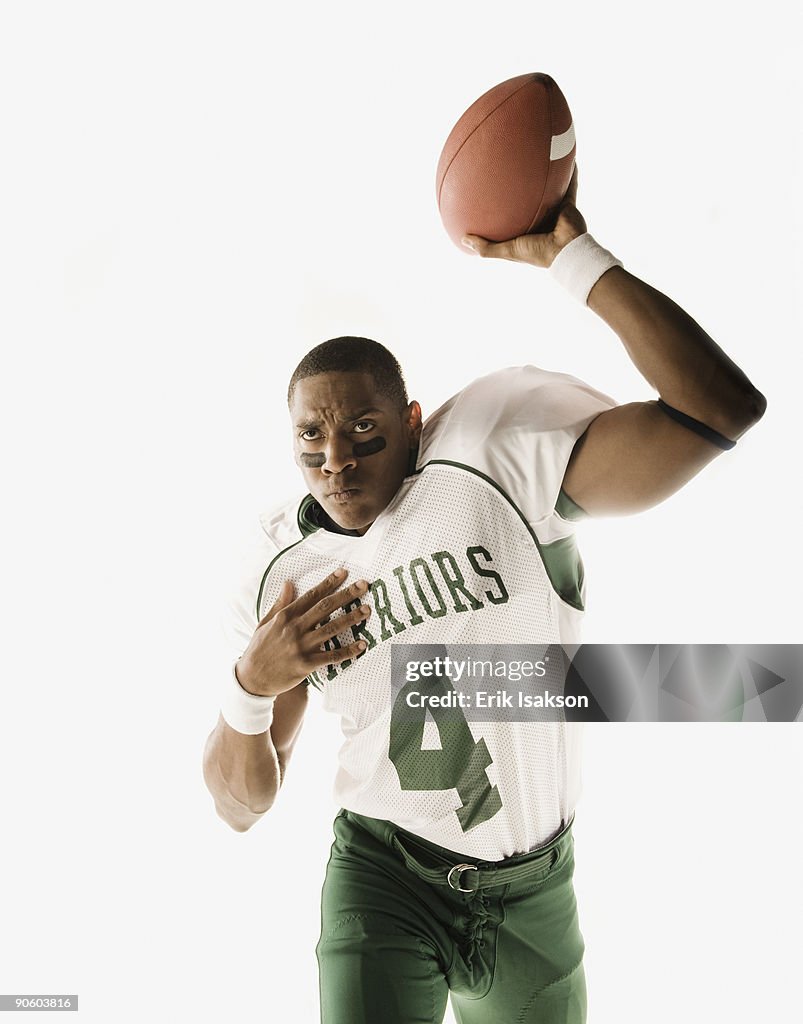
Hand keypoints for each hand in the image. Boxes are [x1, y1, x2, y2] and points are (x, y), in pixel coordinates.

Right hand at [236, 570, 371, 697]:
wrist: (252, 679)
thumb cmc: (259, 648)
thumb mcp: (265, 622)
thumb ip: (280, 603)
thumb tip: (288, 582)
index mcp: (285, 616)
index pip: (311, 595)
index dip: (329, 583)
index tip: (343, 573)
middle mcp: (295, 629)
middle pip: (326, 607)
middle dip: (346, 595)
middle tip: (363, 586)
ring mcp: (301, 647)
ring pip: (332, 629)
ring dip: (351, 618)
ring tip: (366, 610)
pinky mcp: (306, 664)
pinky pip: (331, 656)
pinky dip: (348, 651)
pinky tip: (361, 645)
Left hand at [462, 163, 585, 267]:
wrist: (565, 252)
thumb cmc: (536, 252)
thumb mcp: (507, 250)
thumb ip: (486, 247)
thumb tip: (462, 239)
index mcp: (528, 229)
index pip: (514, 214)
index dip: (505, 204)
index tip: (491, 189)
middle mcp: (542, 217)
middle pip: (531, 196)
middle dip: (525, 182)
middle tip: (513, 164)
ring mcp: (555, 209)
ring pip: (550, 187)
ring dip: (547, 172)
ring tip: (540, 153)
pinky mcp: (568, 203)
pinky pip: (569, 183)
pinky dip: (569, 171)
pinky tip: (565, 156)